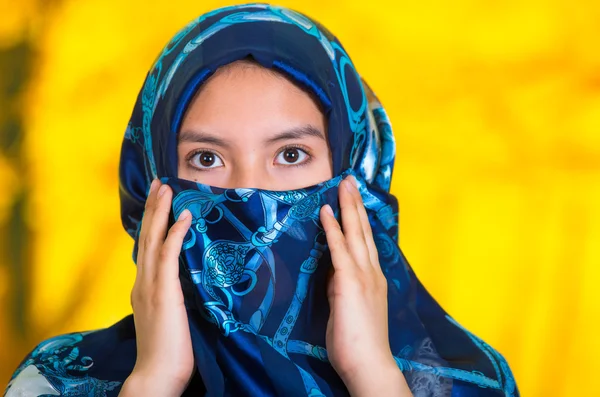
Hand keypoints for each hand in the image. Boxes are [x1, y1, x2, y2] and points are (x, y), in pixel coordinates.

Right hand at [119, 179, 193, 396]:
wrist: (156, 375)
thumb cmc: (169, 352)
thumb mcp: (172, 317)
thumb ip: (175, 297)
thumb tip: (192, 283)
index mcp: (144, 288)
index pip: (147, 248)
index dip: (152, 224)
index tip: (159, 202)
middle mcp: (143, 282)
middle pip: (146, 237)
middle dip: (153, 209)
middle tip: (159, 183)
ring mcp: (150, 287)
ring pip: (153, 240)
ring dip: (160, 212)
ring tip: (166, 188)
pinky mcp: (163, 293)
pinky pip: (168, 256)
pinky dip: (175, 234)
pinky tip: (183, 216)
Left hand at [320, 176, 411, 395]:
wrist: (369, 363)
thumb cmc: (358, 343)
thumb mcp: (349, 309)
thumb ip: (342, 288)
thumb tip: (332, 274)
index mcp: (374, 279)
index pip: (366, 243)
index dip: (360, 220)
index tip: (354, 201)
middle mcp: (372, 272)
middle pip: (363, 231)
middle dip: (356, 204)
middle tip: (350, 181)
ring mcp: (363, 275)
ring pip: (355, 233)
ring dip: (347, 207)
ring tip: (343, 185)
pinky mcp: (349, 282)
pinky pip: (339, 249)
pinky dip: (333, 228)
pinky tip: (327, 211)